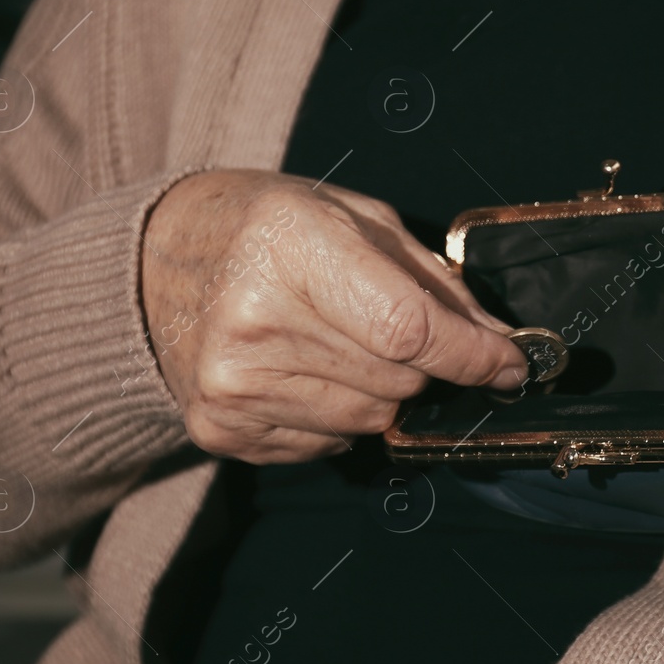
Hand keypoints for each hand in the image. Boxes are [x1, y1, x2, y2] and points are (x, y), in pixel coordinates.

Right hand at [140, 170, 525, 463]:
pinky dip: (335, 416)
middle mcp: (254, 317)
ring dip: (379, 392)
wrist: (152, 261)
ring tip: (337, 344)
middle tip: (392, 330)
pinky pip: (326, 444)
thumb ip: (433, 282)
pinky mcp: (218, 426)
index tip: (511, 365)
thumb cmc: (269, 228)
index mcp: (292, 246)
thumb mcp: (355, 218)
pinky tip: (301, 371)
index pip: (408, 328)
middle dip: (422, 364)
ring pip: (369, 421)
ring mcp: (232, 381)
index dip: (473, 355)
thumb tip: (497, 345)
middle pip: (397, 380)